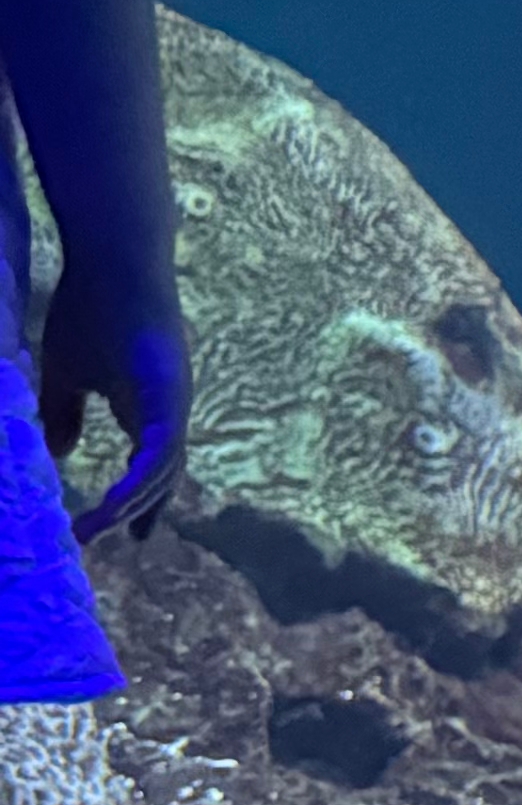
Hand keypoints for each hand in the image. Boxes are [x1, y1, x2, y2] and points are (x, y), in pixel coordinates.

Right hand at [36, 253, 188, 542]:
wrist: (111, 262)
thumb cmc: (88, 308)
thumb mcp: (67, 372)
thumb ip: (65, 413)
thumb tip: (63, 453)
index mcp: (146, 405)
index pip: (150, 464)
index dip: (139, 499)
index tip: (126, 533)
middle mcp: (168, 408)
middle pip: (164, 473)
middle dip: (144, 509)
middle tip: (124, 542)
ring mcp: (174, 400)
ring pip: (164, 467)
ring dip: (133, 502)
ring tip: (98, 528)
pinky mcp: (170, 391)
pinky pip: (162, 446)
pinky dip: (143, 476)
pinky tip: (120, 501)